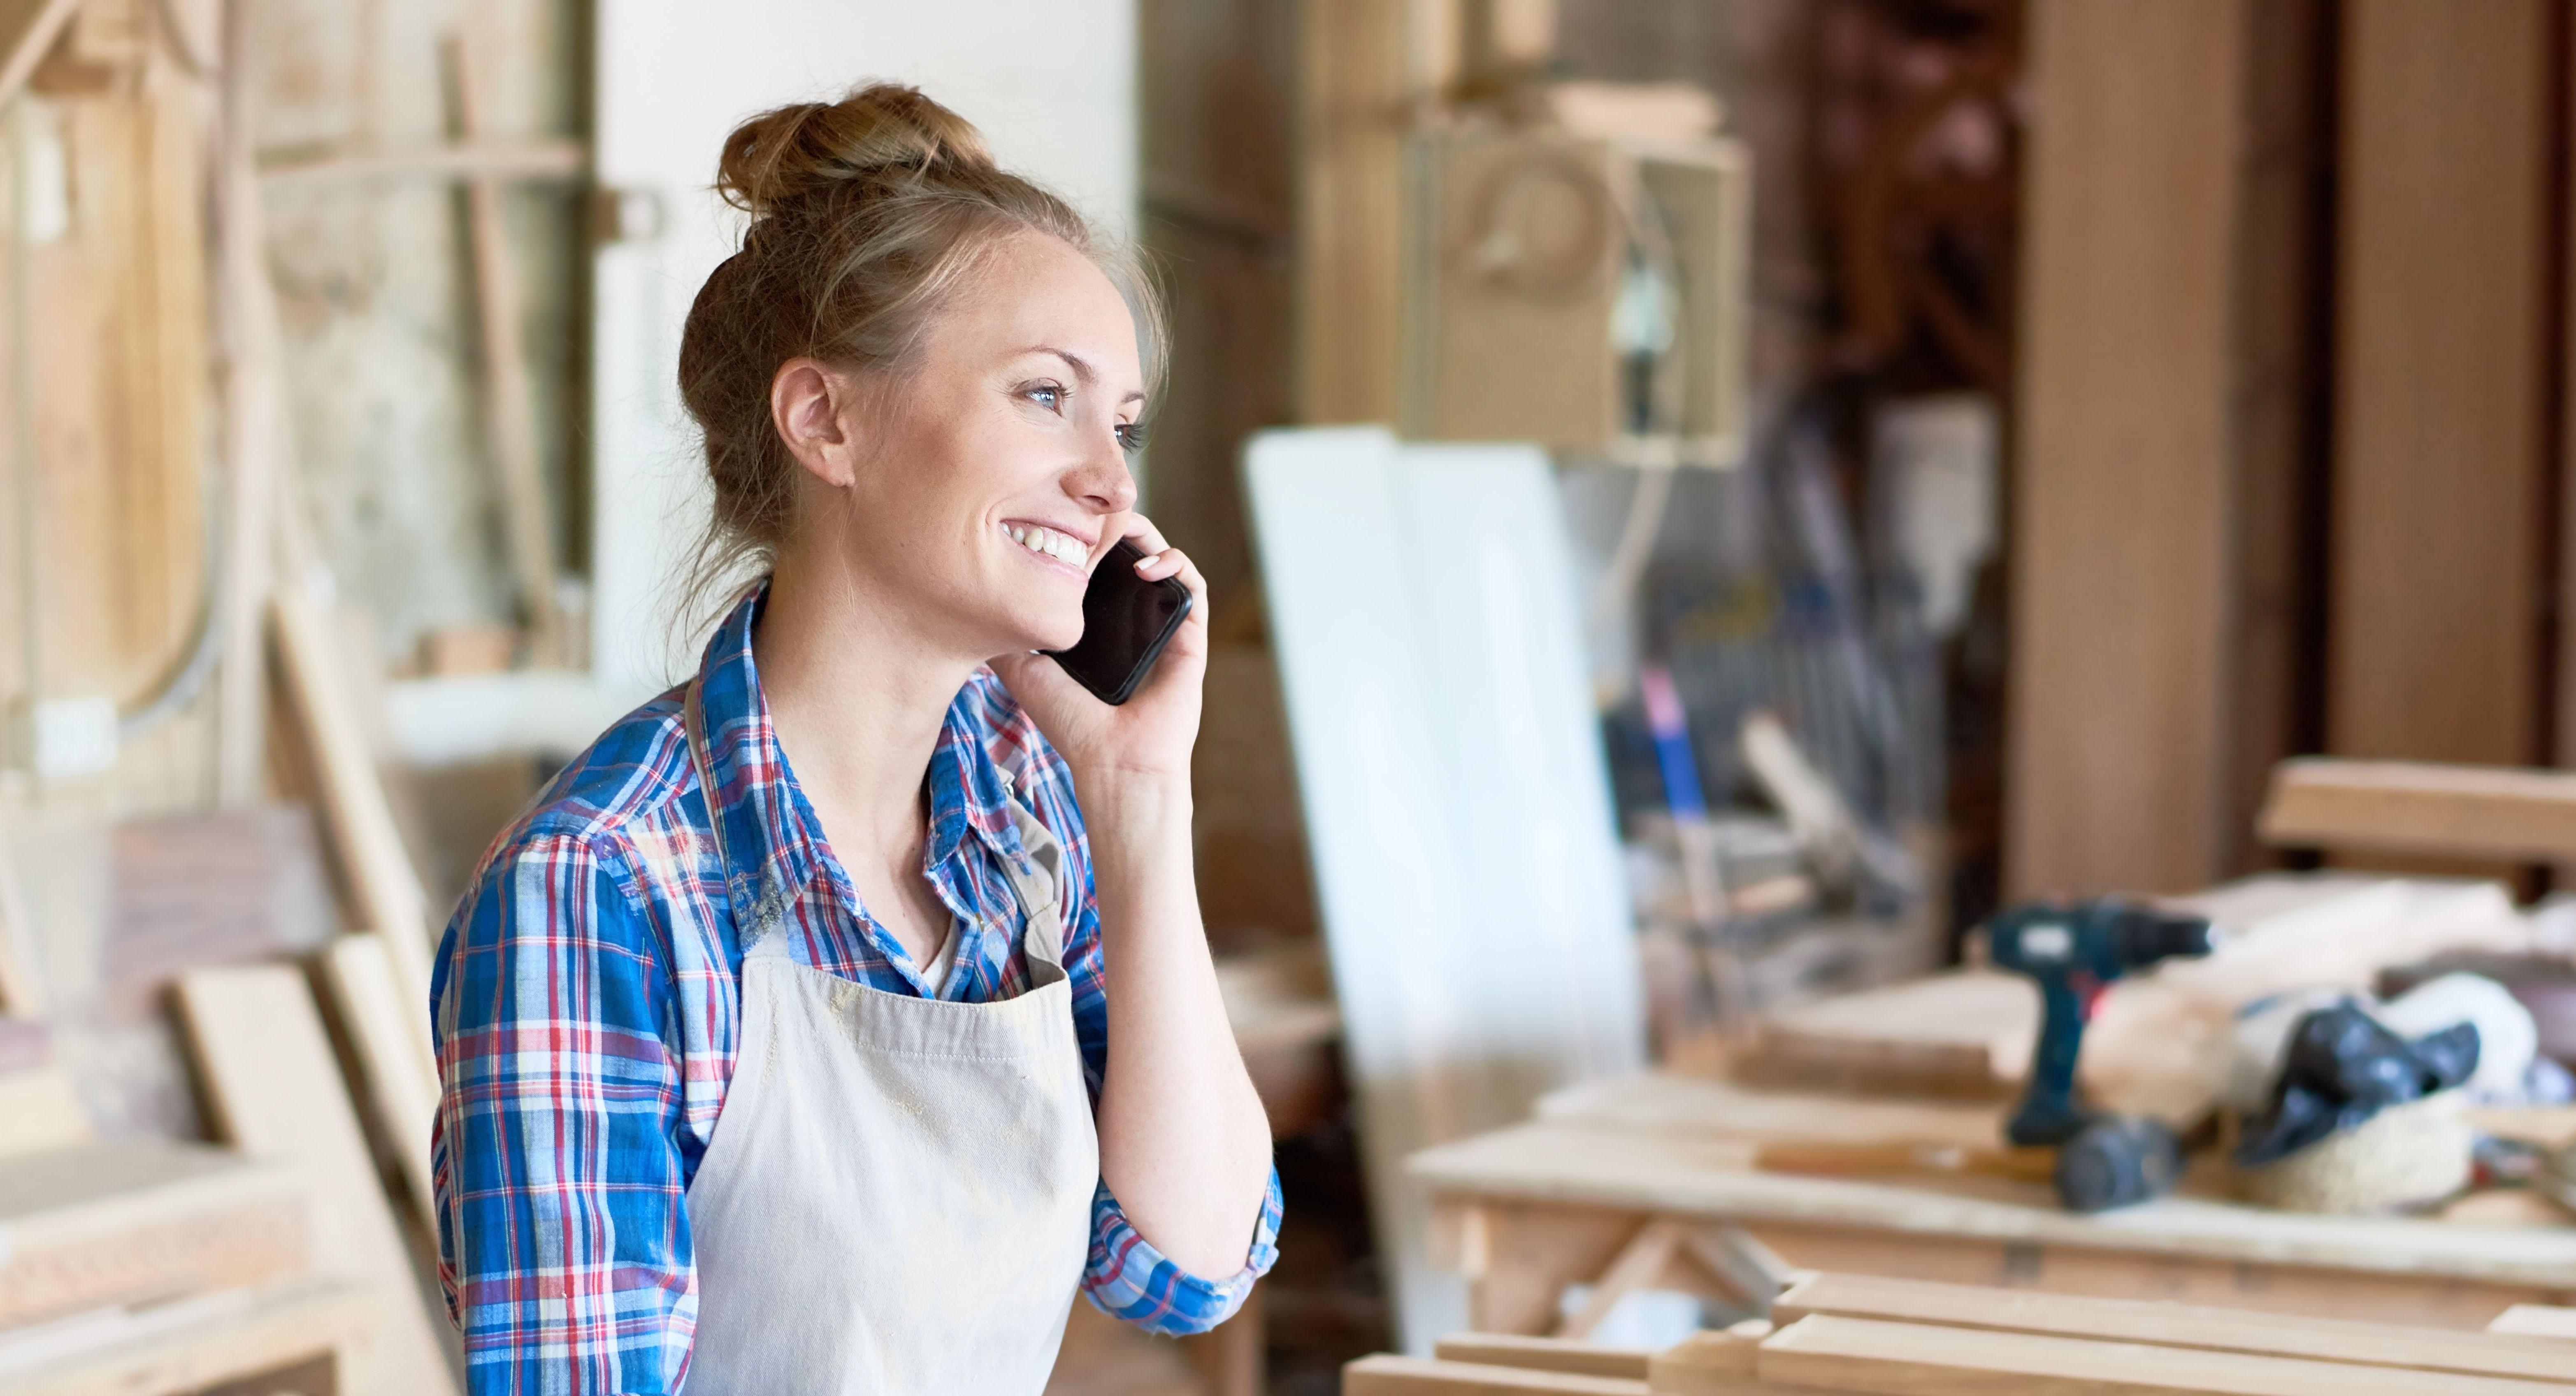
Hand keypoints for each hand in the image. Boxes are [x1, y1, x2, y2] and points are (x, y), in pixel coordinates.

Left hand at [989, 513, 1206, 790]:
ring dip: (1147, 533)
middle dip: (1115, 523)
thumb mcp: (1024, 673)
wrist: (1114, 764)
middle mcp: (1133, 620)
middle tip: (1094, 510)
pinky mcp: (1190, 636)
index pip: (1098, 565)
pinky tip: (1146, 563)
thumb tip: (976, 602)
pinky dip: (1175, 563)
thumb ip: (1007, 637)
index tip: (1063, 520)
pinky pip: (1193, 586)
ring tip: (1123, 525)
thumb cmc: (1073, 728)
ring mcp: (1163, 626)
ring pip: (1164, 559)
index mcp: (1099, 625)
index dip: (1086, 536)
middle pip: (1131, 553)